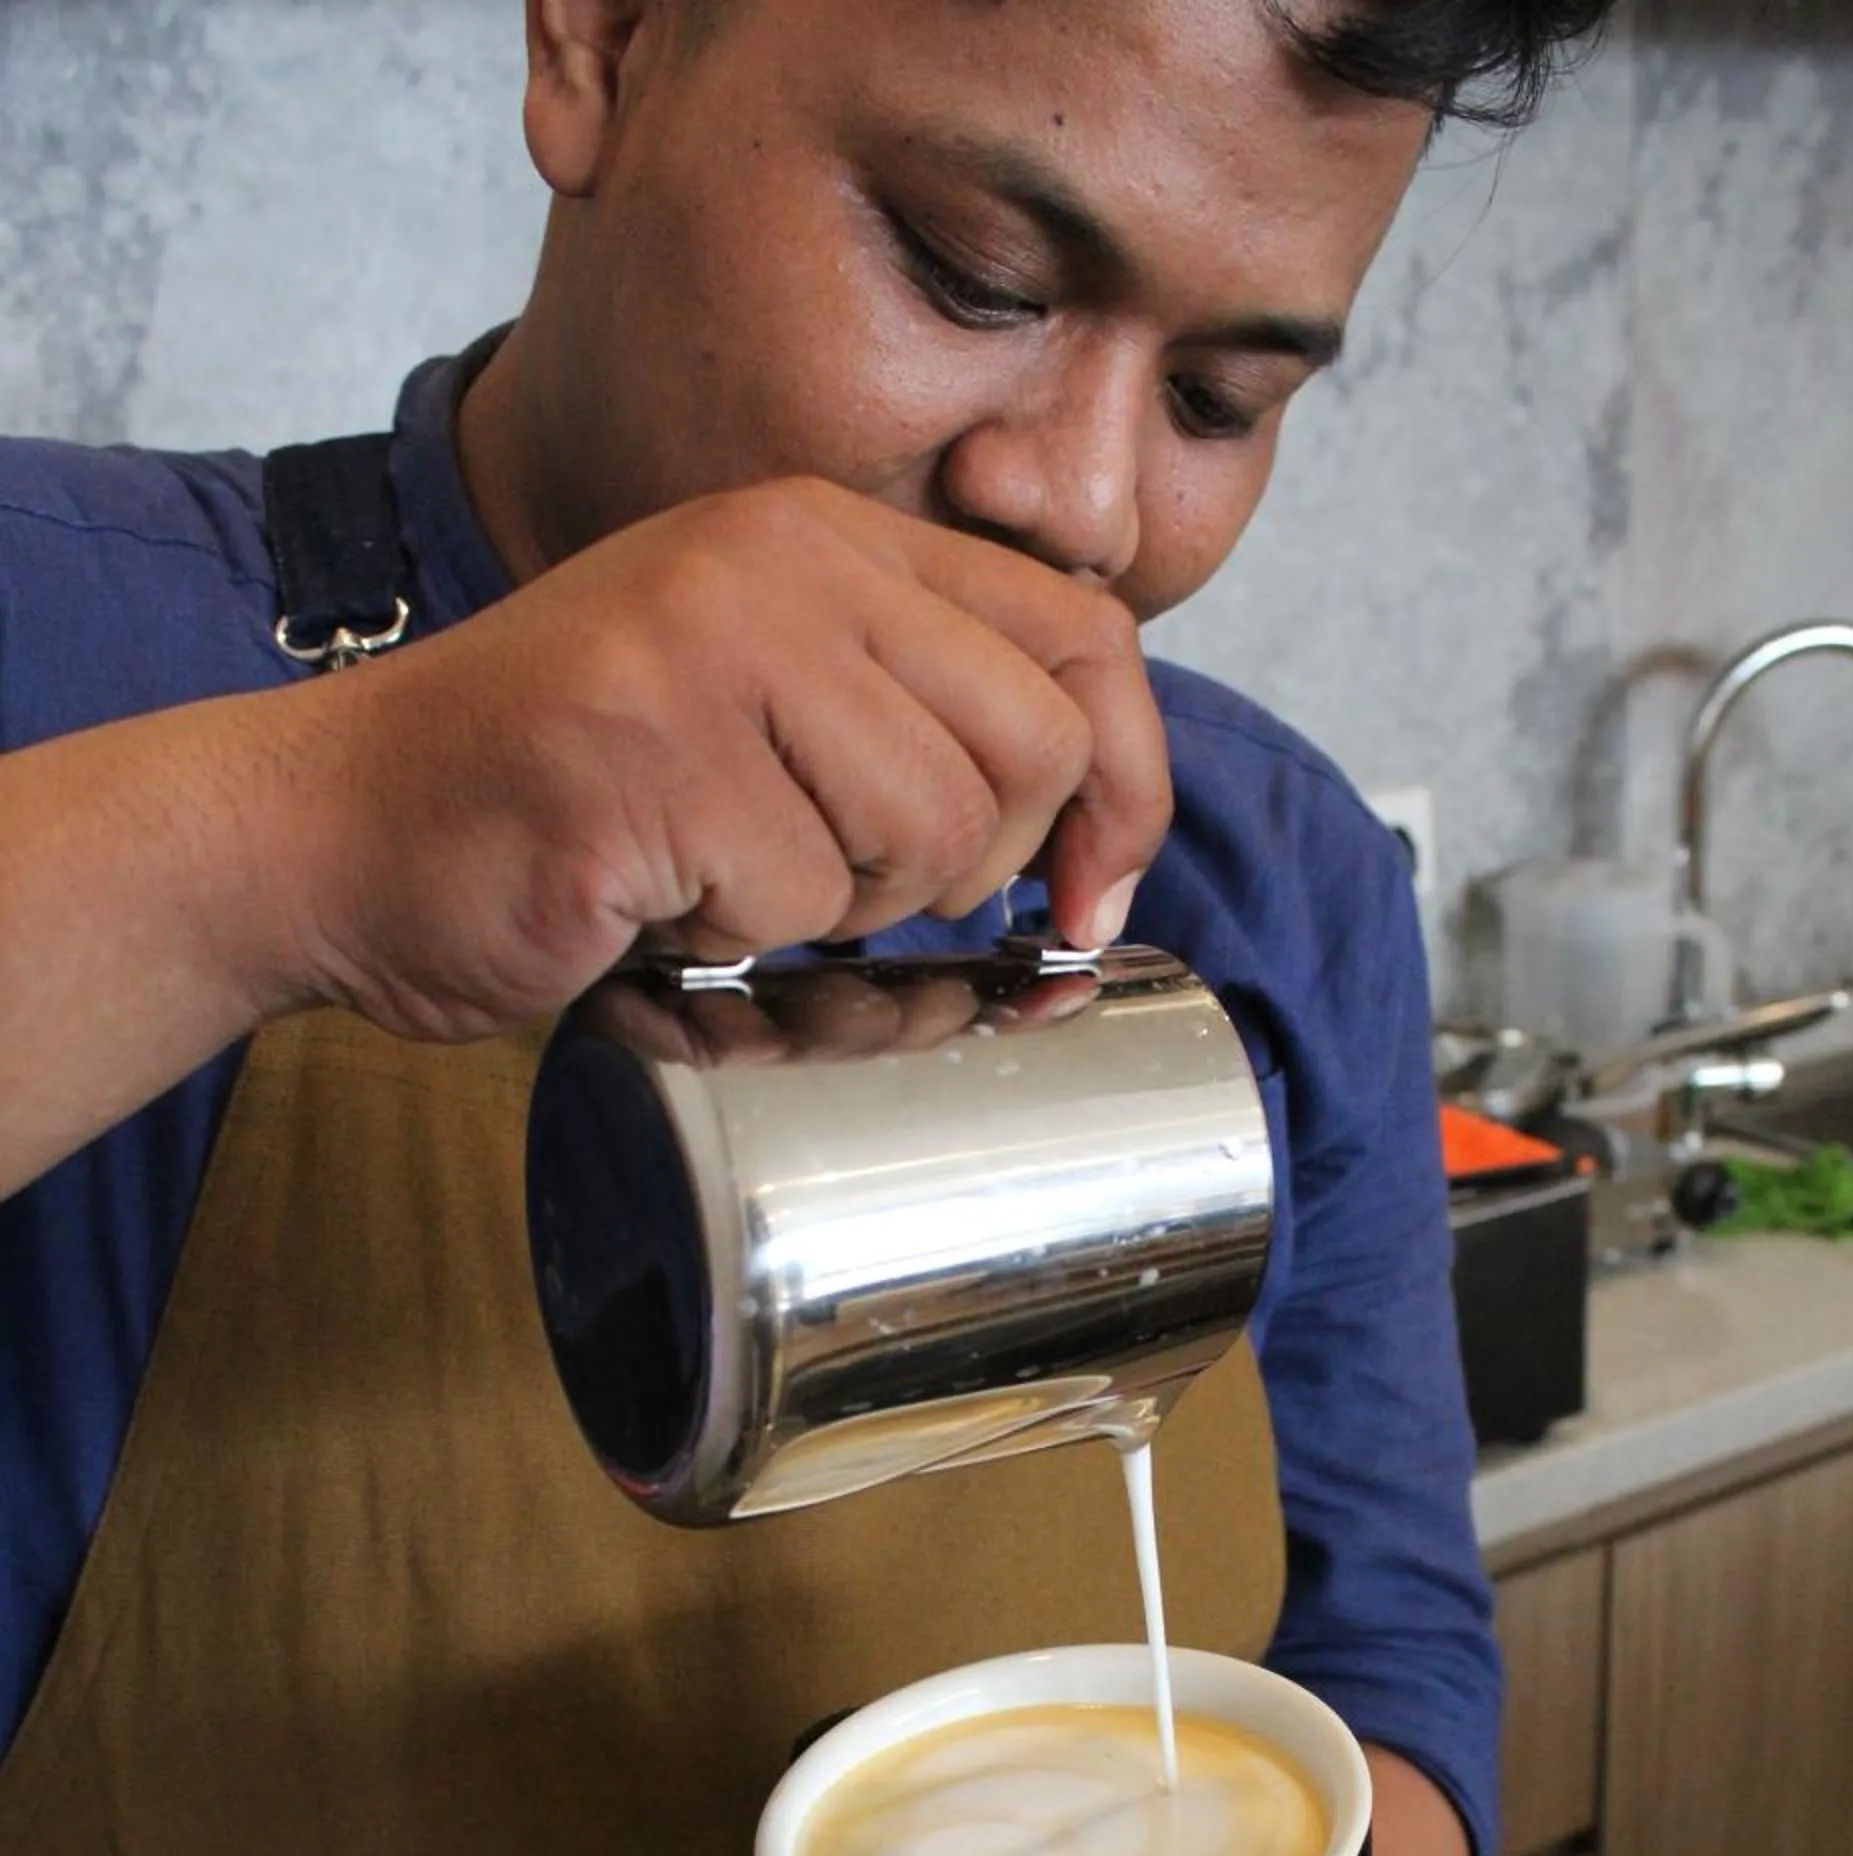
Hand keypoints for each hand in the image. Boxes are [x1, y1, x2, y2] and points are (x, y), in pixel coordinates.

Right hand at [291, 476, 1168, 1043]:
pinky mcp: (651, 753)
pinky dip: (730, 941)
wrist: (341, 832)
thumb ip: (914, 715)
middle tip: (847, 886)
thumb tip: (1105, 824)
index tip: (1092, 890)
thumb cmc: (566, 801)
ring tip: (725, 875)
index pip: (1085, 638)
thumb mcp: (766, 707)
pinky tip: (648, 892)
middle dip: (968, 867)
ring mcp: (711, 647)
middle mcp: (780, 560)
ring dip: (841, 908)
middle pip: (1033, 749)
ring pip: (930, 832)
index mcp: (825, 534)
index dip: (1127, 785)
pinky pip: (799, 899)